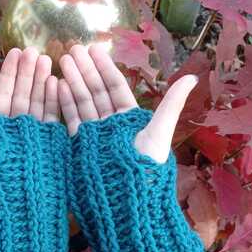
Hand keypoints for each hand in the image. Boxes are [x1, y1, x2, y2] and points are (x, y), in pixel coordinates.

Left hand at [0, 47, 59, 170]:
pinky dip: (55, 100)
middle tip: (34, 50)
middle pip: (23, 93)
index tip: (15, 52)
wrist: (18, 201)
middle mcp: (17, 127)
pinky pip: (52, 116)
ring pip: (39, 101)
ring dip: (43, 81)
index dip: (9, 72)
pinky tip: (58, 82)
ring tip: (47, 60)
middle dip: (28, 72)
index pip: (4, 93)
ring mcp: (35, 133)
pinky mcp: (51, 141)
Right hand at [58, 43, 197, 163]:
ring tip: (63, 61)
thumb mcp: (159, 133)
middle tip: (73, 48)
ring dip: (73, 82)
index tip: (93, 49)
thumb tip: (192, 78)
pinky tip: (59, 86)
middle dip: (85, 70)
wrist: (127, 202)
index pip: (115, 87)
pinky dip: (66, 104)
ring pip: (83, 103)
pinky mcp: (80, 147)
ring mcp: (95, 136)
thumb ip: (171, 104)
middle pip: (97, 92)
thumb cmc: (145, 167)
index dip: (105, 67)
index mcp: (131, 120)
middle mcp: (112, 126)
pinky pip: (72, 120)